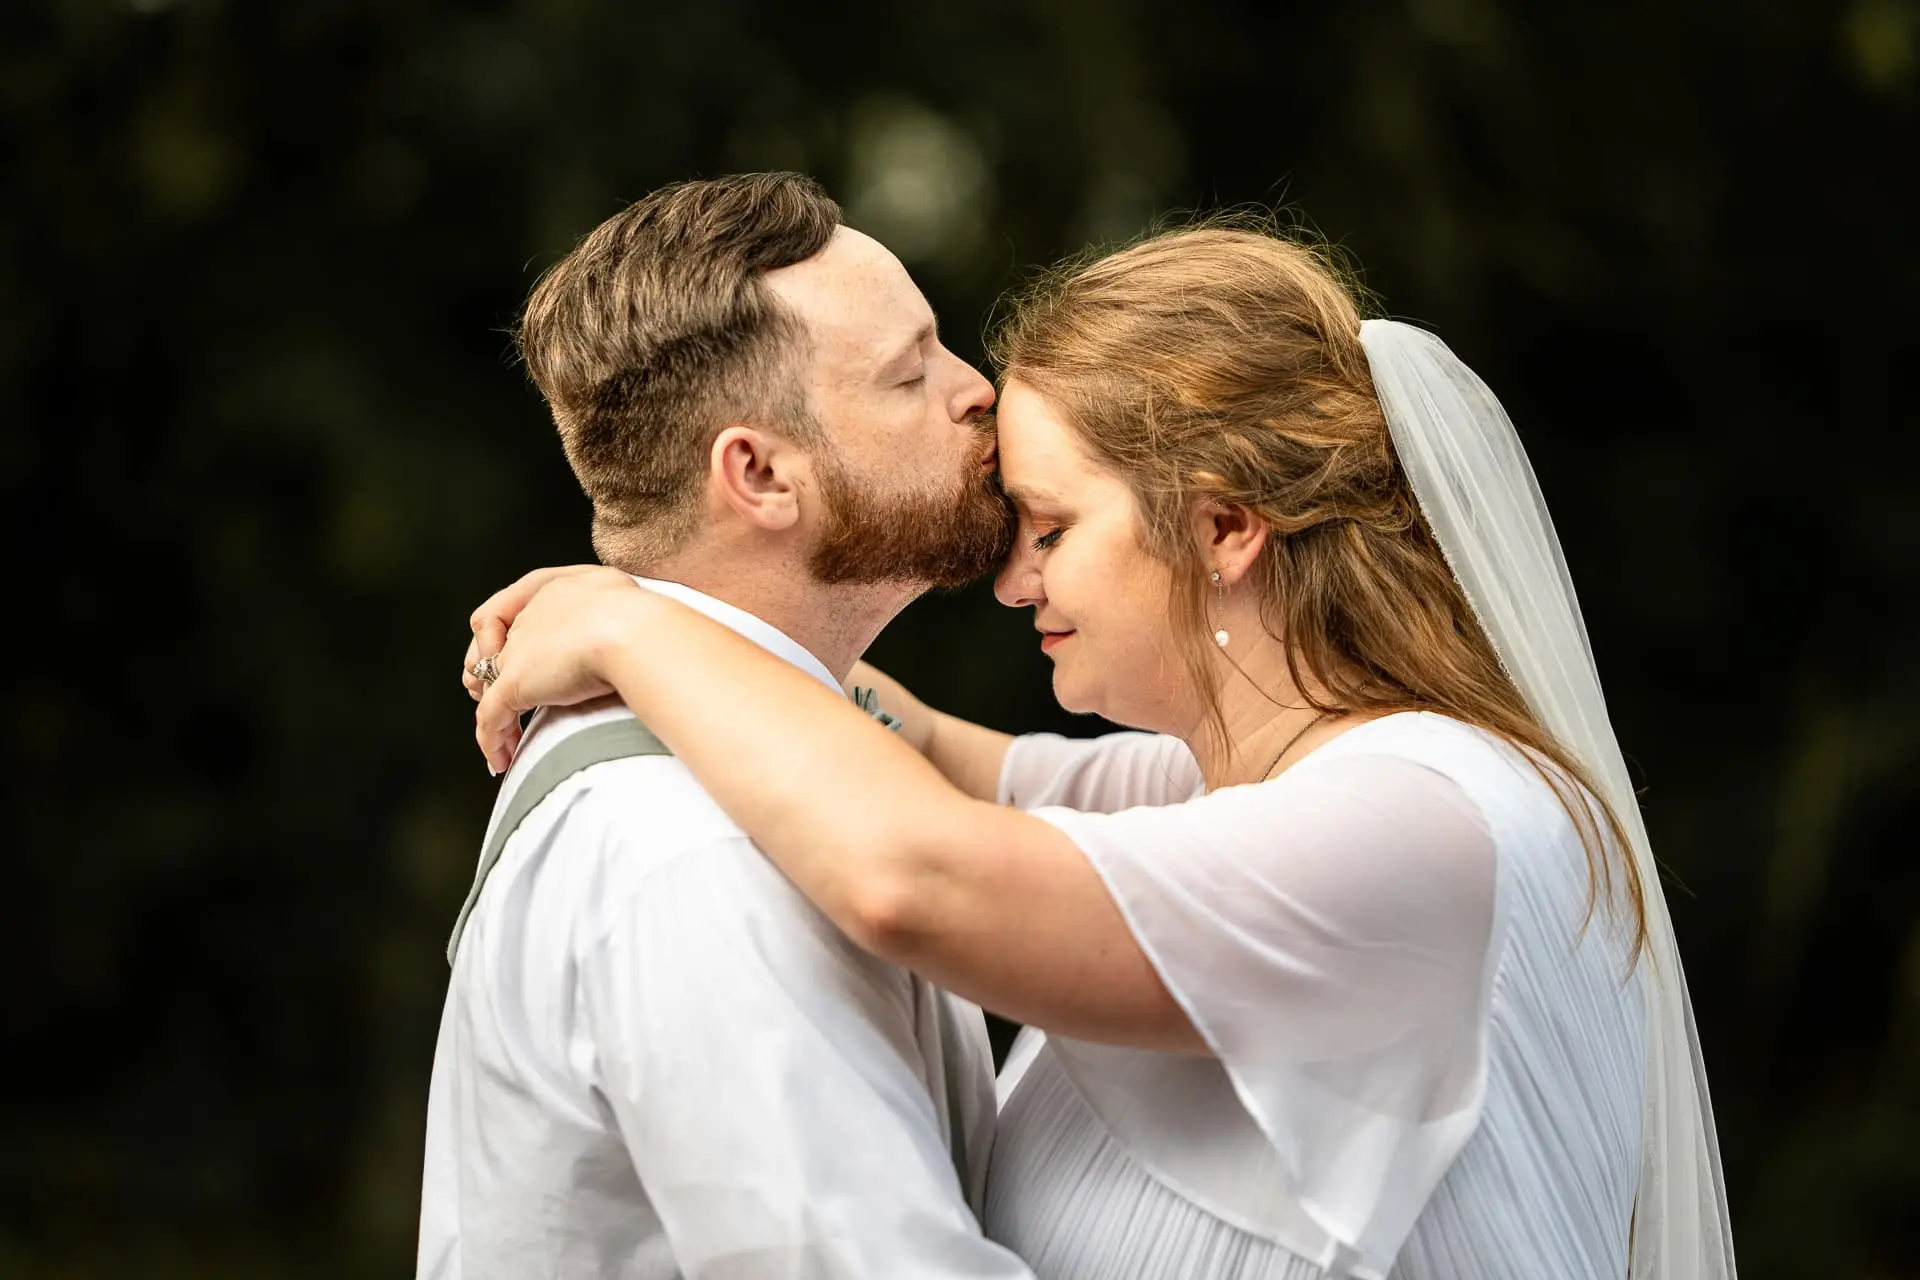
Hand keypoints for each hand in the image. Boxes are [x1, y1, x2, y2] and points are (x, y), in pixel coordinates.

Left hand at [468, 566, 647, 772]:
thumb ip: (614, 620)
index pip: (519, 612)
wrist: (632, 631)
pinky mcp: (514, 682)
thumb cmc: (643, 621)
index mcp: (559, 589)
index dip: (513, 640)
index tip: (523, 663)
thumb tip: (621, 641)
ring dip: (493, 711)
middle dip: (489, 677)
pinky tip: (501, 759)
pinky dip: (492, 741)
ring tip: (502, 738)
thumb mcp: (626, 608)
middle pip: (494, 646)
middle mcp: (532, 613)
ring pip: (488, 683)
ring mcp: (519, 650)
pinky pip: (490, 716)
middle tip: (495, 701)